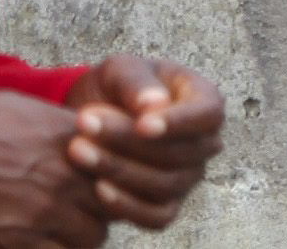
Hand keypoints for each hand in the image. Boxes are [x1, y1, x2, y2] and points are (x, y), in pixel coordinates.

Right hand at [0, 91, 107, 248]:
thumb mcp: (19, 107)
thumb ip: (55, 124)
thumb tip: (72, 130)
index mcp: (72, 140)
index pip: (119, 163)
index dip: (113, 174)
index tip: (101, 178)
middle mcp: (68, 177)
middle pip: (112, 203)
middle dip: (102, 208)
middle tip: (85, 209)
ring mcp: (48, 212)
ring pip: (93, 236)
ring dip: (83, 234)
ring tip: (66, 230)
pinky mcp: (21, 242)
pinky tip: (44, 243)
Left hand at [60, 56, 225, 229]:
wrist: (93, 116)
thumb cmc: (116, 86)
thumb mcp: (122, 69)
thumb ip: (136, 83)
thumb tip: (155, 105)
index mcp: (205, 101)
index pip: (208, 115)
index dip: (179, 123)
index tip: (142, 125)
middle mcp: (204, 143)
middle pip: (181, 153)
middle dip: (130, 143)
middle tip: (84, 125)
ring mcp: (187, 177)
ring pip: (166, 185)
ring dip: (121, 171)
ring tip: (78, 150)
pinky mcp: (166, 205)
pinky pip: (156, 217)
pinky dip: (129, 206)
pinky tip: (98, 188)